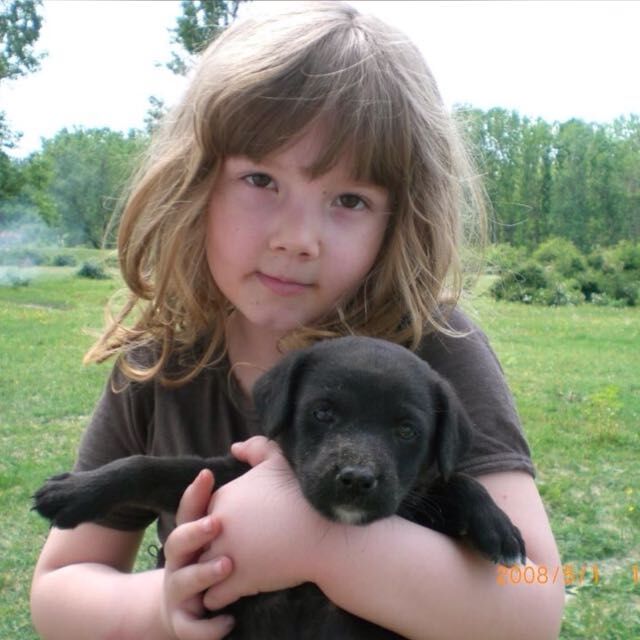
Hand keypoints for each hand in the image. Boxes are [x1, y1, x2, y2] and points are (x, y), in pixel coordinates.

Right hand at [160, 469, 235, 639]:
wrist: (177, 611)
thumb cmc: (205, 560)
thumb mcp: (212, 530)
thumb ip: (227, 497)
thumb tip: (240, 448)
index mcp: (188, 537)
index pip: (187, 511)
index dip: (195, 494)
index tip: (208, 475)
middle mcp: (179, 562)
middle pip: (178, 542)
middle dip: (194, 531)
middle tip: (217, 522)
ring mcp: (178, 592)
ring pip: (184, 582)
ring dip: (203, 574)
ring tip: (227, 565)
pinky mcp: (183, 623)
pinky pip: (193, 627)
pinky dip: (209, 627)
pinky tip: (229, 621)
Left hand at [200, 436, 335, 610]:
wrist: (325, 531)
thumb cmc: (303, 494)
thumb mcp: (278, 461)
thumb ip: (255, 448)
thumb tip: (234, 448)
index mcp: (223, 498)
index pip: (204, 516)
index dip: (218, 526)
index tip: (234, 532)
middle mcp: (217, 525)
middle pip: (199, 544)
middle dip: (209, 551)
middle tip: (223, 558)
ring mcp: (225, 554)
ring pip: (203, 571)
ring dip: (211, 577)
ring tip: (223, 580)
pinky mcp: (238, 581)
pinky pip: (215, 595)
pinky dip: (221, 598)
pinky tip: (233, 595)